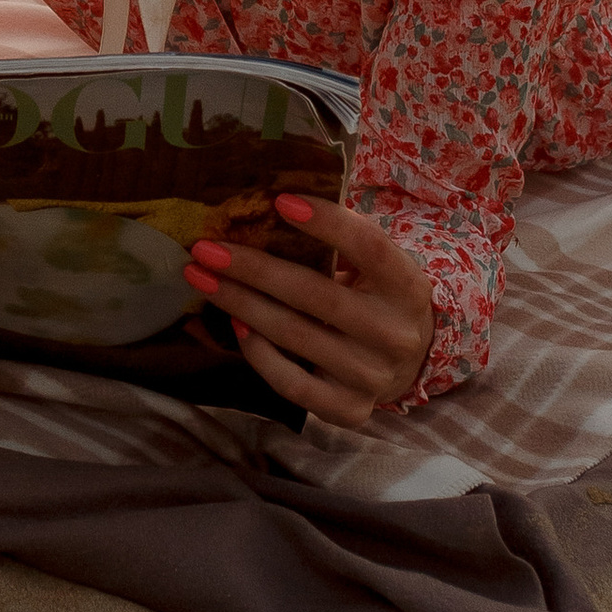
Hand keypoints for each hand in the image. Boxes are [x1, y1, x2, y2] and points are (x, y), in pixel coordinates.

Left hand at [184, 196, 434, 426]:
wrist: (408, 362)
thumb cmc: (376, 297)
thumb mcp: (376, 269)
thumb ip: (340, 242)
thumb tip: (268, 206)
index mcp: (408, 287)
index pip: (371, 248)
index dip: (329, 223)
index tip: (280, 201)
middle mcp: (396, 334)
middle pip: (317, 296)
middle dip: (254, 269)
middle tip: (206, 249)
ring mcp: (373, 376)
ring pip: (296, 336)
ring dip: (241, 305)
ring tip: (203, 280)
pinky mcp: (350, 410)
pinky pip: (292, 384)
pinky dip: (259, 354)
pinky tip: (236, 325)